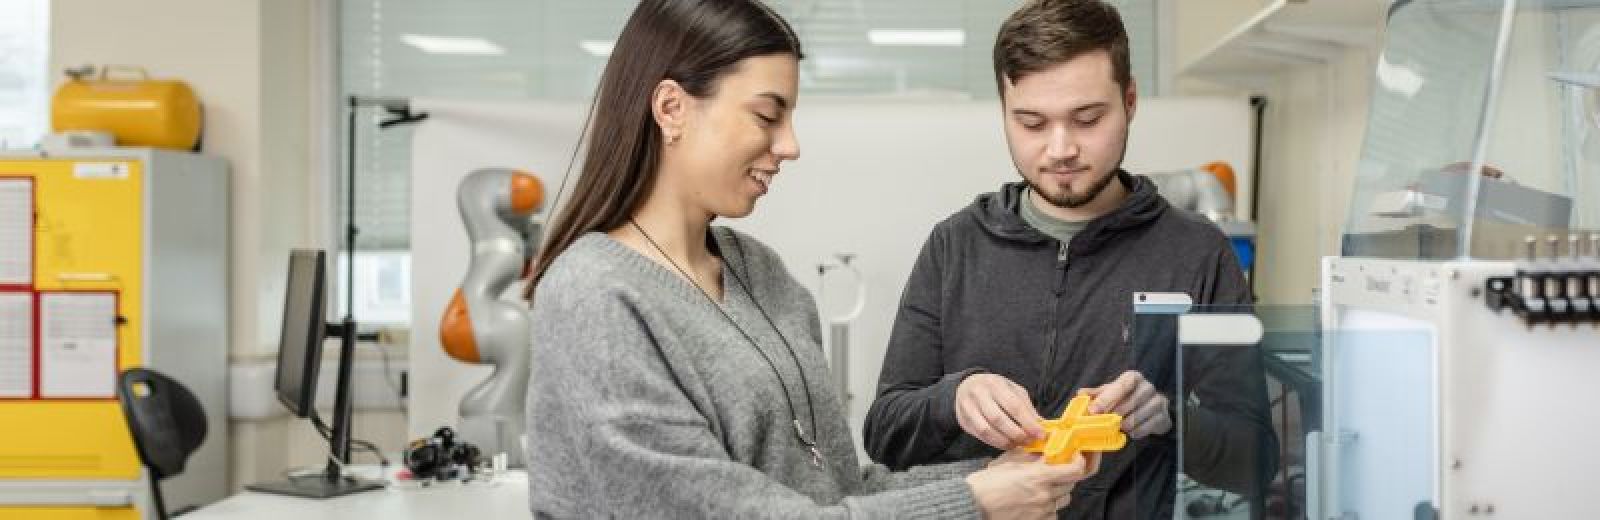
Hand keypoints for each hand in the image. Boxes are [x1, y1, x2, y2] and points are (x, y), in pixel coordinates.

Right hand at [956, 373, 1044, 449]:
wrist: (967, 386)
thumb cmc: (995, 388)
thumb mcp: (1013, 390)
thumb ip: (1027, 407)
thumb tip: (1042, 426)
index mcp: (995, 384)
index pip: (1014, 405)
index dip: (1028, 422)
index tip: (1040, 435)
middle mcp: (979, 394)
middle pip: (998, 419)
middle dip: (1016, 434)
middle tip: (1029, 442)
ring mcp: (968, 408)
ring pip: (987, 430)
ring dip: (1005, 441)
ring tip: (1017, 444)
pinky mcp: (964, 421)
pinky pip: (980, 436)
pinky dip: (995, 443)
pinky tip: (1005, 443)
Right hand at [967, 450, 1100, 518]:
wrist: (974, 505)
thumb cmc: (987, 484)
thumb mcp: (1009, 461)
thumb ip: (1031, 455)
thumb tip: (1047, 449)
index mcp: (1038, 476)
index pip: (1074, 469)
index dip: (1078, 462)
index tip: (1074, 458)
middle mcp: (1044, 495)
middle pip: (1070, 484)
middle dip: (1063, 476)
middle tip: (1050, 473)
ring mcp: (1043, 511)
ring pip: (1062, 499)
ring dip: (1056, 492)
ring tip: (1038, 489)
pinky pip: (1053, 514)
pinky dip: (1048, 508)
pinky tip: (1033, 503)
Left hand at [1082, 371, 1170, 438]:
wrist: (1150, 410)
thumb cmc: (1125, 398)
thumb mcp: (1109, 393)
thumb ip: (1096, 394)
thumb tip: (1081, 393)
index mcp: (1133, 377)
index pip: (1121, 385)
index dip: (1107, 399)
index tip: (1094, 411)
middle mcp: (1147, 386)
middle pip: (1132, 401)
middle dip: (1116, 413)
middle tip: (1106, 422)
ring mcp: (1159, 401)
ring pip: (1140, 415)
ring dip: (1127, 423)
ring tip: (1118, 427)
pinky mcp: (1164, 416)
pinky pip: (1150, 426)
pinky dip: (1138, 431)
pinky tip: (1131, 432)